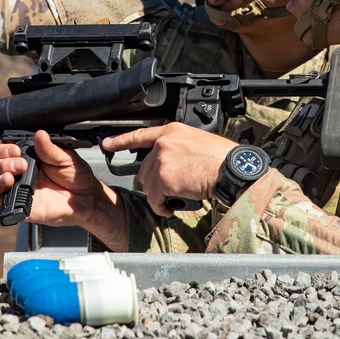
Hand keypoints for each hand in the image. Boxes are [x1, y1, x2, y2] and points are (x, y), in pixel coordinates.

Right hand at [0, 130, 112, 227]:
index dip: (5, 150)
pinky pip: (5, 210)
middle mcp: (21, 175)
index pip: (5, 152)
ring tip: (10, 179)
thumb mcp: (66, 158)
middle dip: (2, 164)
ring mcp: (21, 192)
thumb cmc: (76, 175)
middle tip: (21, 165)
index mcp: (28, 159)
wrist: (88, 198)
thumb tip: (40, 134)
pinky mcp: (25, 209)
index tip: (17, 151)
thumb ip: (51, 149)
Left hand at [102, 123, 235, 216]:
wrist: (232, 169)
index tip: (107, 143)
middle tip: (173, 189)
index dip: (121, 140)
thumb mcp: (197, 141)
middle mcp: (163, 143)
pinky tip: (173, 206)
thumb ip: (178, 147)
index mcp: (172, 131)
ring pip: (149, 186)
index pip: (141, 135)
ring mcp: (162, 160)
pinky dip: (162, 207)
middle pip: (144, 169)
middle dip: (156, 183)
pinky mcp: (164, 178)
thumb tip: (172, 162)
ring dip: (160, 197)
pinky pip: (155, 199)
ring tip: (177, 197)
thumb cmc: (222, 159)